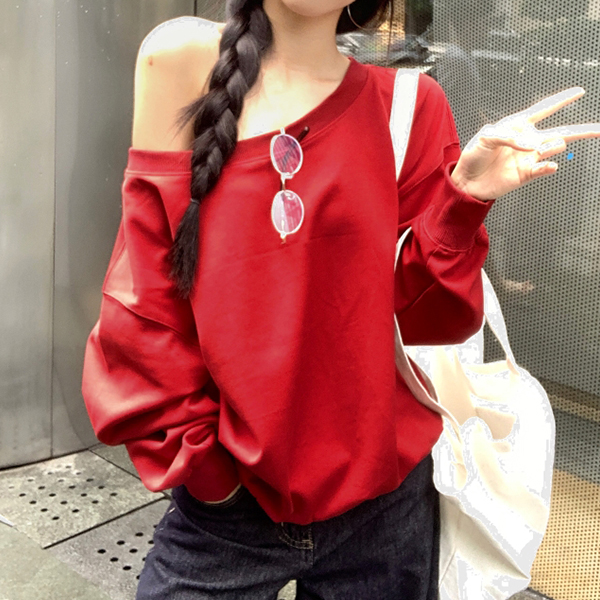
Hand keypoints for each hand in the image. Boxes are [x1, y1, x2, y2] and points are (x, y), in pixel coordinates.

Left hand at [451, 87, 599, 200]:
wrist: (466, 181)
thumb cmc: (473, 156)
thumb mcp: (484, 138)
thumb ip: (506, 137)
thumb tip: (529, 145)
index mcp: (518, 126)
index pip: (544, 109)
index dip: (561, 100)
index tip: (579, 92)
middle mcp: (528, 141)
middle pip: (561, 132)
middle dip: (582, 130)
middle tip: (599, 129)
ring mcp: (529, 158)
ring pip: (553, 149)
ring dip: (554, 147)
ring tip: (548, 147)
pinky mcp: (526, 174)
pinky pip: (544, 169)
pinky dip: (549, 166)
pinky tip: (550, 164)